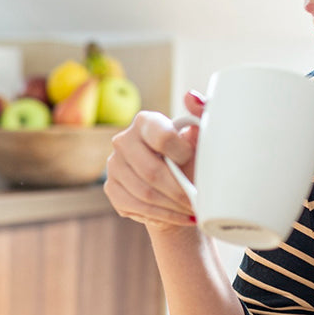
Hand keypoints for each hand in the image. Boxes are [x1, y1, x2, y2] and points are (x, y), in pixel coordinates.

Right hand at [103, 90, 204, 231]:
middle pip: (151, 171)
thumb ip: (202, 115)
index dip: (183, 155)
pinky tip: (179, 217)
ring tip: (192, 212)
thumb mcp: (201, 139)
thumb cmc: (191, 159)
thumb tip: (192, 97)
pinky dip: (161, 216)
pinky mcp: (111, 188)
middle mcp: (123, 140)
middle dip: (179, 192)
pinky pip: (136, 206)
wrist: (173, 185)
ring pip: (144, 193)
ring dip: (172, 207)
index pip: (162, 138)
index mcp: (145, 121)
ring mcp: (113, 165)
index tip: (195, 163)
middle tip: (198, 202)